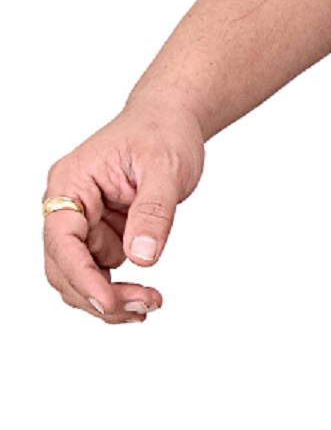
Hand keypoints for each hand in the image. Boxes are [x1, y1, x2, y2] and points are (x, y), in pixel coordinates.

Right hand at [42, 96, 205, 323]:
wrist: (169, 123)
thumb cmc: (161, 133)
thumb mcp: (165, 169)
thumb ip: (153, 213)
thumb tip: (142, 257)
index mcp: (72, 182)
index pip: (61, 238)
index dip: (80, 275)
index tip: (108, 301)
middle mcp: (70, 205)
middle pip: (62, 267)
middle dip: (97, 296)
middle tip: (144, 307)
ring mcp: (84, 224)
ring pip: (79, 279)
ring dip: (110, 301)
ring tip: (151, 303)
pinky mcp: (102, 236)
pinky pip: (99, 275)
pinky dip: (119, 294)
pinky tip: (145, 298)